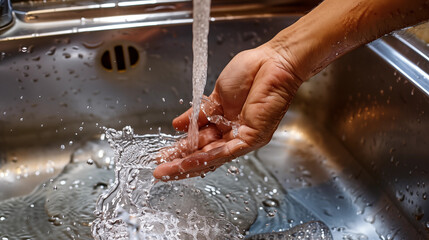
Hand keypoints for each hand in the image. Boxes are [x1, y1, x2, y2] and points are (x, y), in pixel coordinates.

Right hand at [153, 43, 301, 180]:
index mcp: (225, 123)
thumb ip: (198, 114)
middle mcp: (233, 133)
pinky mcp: (252, 137)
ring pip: (212, 157)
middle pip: (203, 153)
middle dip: (180, 162)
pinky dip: (206, 157)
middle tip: (159, 170)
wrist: (271, 62)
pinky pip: (226, 151)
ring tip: (167, 171)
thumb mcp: (215, 97)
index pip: (200, 142)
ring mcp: (243, 137)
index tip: (164, 154)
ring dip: (188, 164)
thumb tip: (178, 126)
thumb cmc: (249, 73)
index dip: (182, 149)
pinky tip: (188, 162)